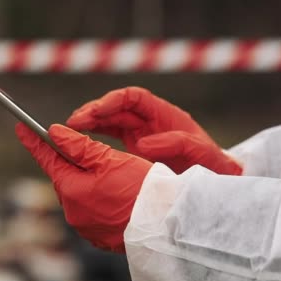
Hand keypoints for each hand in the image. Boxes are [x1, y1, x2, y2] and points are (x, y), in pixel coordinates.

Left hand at [15, 123, 151, 252]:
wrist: (165, 225)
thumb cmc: (141, 188)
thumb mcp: (109, 159)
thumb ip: (78, 146)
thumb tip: (55, 133)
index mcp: (71, 189)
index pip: (47, 160)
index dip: (34, 142)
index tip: (21, 128)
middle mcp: (72, 212)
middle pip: (64, 179)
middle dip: (69, 163)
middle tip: (82, 149)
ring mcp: (85, 227)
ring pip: (77, 196)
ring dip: (85, 183)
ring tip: (110, 176)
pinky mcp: (99, 237)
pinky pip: (90, 213)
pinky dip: (96, 201)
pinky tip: (114, 196)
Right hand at [66, 87, 241, 174]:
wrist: (213, 181)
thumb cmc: (212, 165)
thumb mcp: (200, 153)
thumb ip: (177, 144)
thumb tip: (145, 144)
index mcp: (164, 115)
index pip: (132, 99)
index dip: (111, 102)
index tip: (95, 112)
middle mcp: (148, 120)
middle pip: (113, 108)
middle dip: (92, 112)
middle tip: (72, 123)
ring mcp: (139, 132)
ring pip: (106, 121)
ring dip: (87, 124)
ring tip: (67, 132)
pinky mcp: (132, 147)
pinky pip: (107, 137)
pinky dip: (92, 138)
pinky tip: (77, 146)